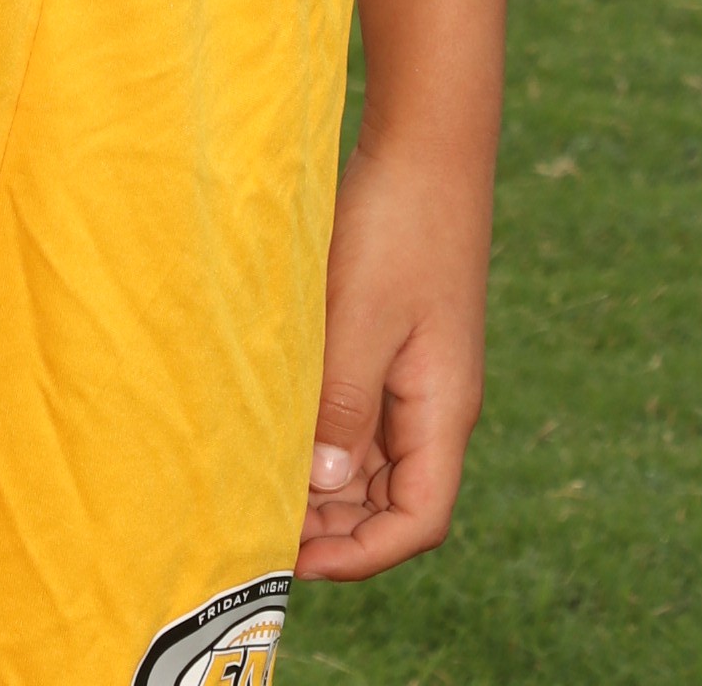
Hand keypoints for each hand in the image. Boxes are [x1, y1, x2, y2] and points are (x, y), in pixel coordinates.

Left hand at [294, 134, 491, 581]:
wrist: (426, 144)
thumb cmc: (398, 225)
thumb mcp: (361, 317)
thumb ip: (343, 405)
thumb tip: (324, 487)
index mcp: (443, 409)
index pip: (418, 521)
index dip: (361, 555)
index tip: (293, 557)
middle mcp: (435, 403)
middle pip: (393, 502)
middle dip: (334, 528)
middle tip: (258, 525)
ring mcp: (415, 374)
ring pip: (372, 461)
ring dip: (324, 484)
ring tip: (258, 485)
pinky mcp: (392, 343)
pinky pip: (360, 414)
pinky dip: (323, 435)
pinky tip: (275, 427)